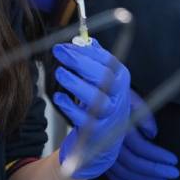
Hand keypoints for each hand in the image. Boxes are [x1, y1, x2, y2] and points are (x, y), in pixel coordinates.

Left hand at [52, 39, 129, 179]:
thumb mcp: (102, 78)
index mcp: (120, 77)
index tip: (65, 44)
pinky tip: (59, 98)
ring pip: (96, 98)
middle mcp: (118, 95)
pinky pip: (84, 119)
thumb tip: (80, 39)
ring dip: (75, 83)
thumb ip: (92, 58)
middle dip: (79, 62)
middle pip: (104, 76)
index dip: (86, 51)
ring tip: (59, 73)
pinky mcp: (97, 131)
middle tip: (59, 52)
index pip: (107, 60)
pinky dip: (70, 107)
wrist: (105, 139)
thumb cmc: (101, 101)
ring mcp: (109, 114)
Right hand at [105, 90, 179, 179]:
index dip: (158, 156)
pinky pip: (113, 176)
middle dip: (155, 170)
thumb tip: (152, 133)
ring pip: (124, 172)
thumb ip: (142, 113)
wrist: (88, 96)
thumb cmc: (110, 95)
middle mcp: (108, 141)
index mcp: (117, 125)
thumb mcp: (129, 96)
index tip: (173, 160)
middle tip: (173, 173)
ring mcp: (102, 150)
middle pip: (133, 163)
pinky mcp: (100, 156)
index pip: (141, 147)